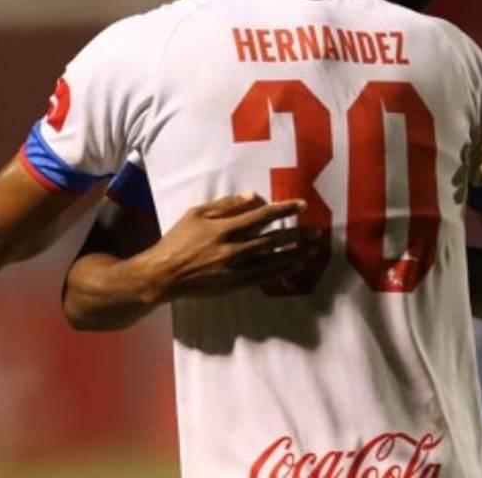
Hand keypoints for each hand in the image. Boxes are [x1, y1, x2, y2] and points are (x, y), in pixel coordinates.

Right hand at [139, 193, 321, 301]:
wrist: (163, 275)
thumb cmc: (177, 240)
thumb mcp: (197, 213)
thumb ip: (226, 205)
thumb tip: (253, 196)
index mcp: (225, 228)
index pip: (262, 216)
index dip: (284, 209)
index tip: (302, 204)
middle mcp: (234, 249)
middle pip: (274, 240)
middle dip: (298, 235)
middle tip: (318, 232)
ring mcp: (236, 269)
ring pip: (273, 261)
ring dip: (295, 255)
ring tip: (313, 251)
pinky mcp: (235, 285)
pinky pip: (264, 277)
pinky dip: (281, 272)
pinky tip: (293, 267)